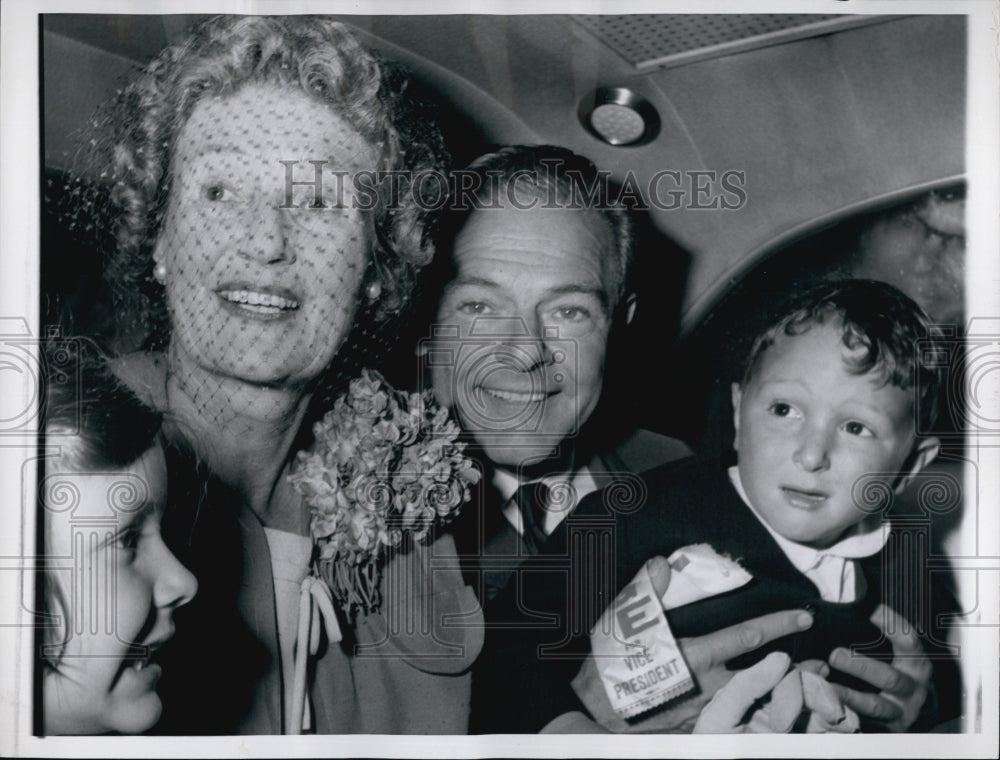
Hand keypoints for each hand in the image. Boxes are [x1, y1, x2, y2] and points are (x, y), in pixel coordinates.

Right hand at [571, 556, 814, 732]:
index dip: (779, 624)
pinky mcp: (698, 729)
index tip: (805, 616)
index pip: (749, 636)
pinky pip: (736, 718)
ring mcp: (707, 712)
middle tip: (823, 663)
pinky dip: (757, 711)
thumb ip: (648, 591)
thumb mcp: (625, 620)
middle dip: (797, 669)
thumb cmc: (611, 663)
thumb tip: (661, 563)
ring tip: (807, 685)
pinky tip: (765, 708)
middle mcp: (710, 686)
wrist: (595, 713)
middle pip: (766, 676)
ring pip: (755, 701)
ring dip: (783, 693)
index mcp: (697, 655)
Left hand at [826, 604, 932, 731]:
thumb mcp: (898, 651)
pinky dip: (845, 713)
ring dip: (849, 695)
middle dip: (861, 667)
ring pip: (875, 704)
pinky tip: (827, 704)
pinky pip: (865, 722)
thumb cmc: (899, 669)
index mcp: (915, 662)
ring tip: (827, 685)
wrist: (915, 707)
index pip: (907, 640)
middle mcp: (912, 687)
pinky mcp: (888, 728)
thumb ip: (883, 631)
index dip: (890, 623)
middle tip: (835, 654)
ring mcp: (901, 710)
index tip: (869, 609)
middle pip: (889, 677)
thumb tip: (858, 600)